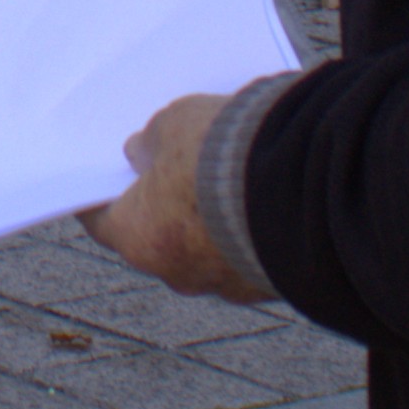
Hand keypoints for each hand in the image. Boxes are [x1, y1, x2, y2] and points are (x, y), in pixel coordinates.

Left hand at [81, 91, 267, 304]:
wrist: (304, 181)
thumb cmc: (224, 154)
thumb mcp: (175, 124)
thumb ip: (151, 140)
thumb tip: (140, 151)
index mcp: (140, 239)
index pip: (103, 221)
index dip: (104, 195)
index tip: (107, 177)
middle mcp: (179, 273)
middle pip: (158, 238)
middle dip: (165, 207)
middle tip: (173, 171)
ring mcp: (228, 284)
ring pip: (208, 251)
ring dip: (212, 224)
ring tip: (227, 181)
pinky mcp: (272, 283)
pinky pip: (249, 256)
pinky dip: (249, 233)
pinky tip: (261, 199)